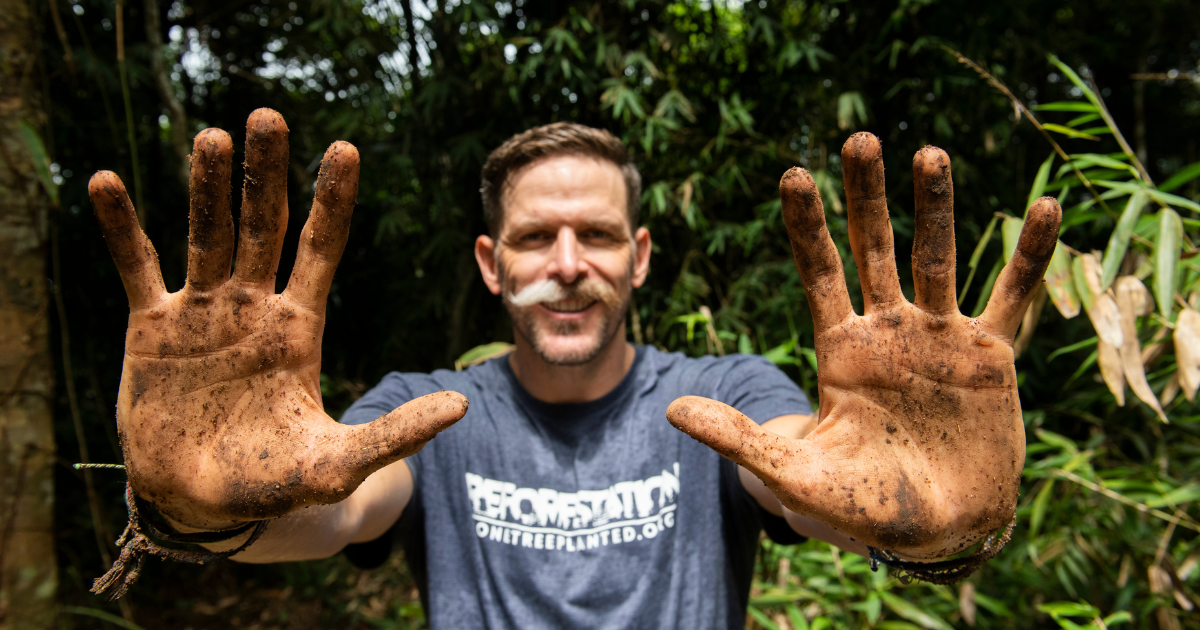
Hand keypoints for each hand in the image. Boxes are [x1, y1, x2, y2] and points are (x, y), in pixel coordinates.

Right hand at [89, 109, 466, 528]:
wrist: (203, 506)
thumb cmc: (273, 483)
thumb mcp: (338, 463)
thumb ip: (394, 434)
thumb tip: (462, 408)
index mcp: (299, 327)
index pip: (320, 249)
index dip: (331, 202)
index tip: (345, 149)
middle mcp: (253, 307)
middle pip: (263, 225)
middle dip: (265, 173)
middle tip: (269, 116)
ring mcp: (202, 312)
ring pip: (206, 234)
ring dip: (206, 186)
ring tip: (211, 136)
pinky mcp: (152, 328)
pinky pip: (136, 267)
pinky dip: (120, 228)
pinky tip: (106, 182)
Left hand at [668, 133, 1058, 559]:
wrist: (936, 534)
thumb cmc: (862, 506)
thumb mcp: (794, 476)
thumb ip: (739, 438)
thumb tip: (672, 410)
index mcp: (843, 350)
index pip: (821, 273)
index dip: (809, 226)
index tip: (793, 174)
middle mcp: (889, 332)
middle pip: (875, 249)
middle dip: (866, 197)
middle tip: (858, 139)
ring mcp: (941, 339)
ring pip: (938, 259)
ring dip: (936, 207)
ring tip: (930, 153)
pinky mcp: (990, 357)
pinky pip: (1013, 297)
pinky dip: (1031, 256)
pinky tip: (1046, 208)